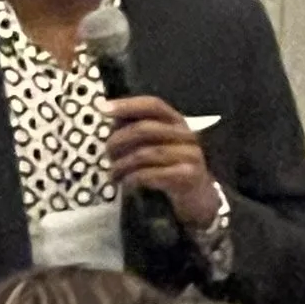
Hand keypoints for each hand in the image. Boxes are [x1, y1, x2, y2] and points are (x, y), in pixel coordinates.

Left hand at [105, 96, 222, 231]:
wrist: (200, 198)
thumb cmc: (173, 168)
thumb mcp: (159, 145)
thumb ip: (139, 131)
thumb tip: (112, 122)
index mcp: (177, 122)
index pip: (153, 105)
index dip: (128, 105)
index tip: (104, 109)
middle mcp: (186, 135)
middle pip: (145, 129)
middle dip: (119, 141)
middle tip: (107, 154)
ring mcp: (190, 155)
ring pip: (146, 154)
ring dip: (123, 165)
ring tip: (113, 174)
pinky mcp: (188, 176)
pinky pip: (153, 174)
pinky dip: (134, 179)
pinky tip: (127, 184)